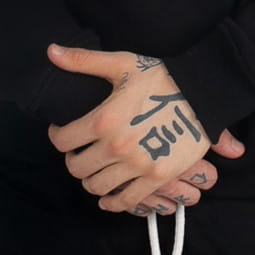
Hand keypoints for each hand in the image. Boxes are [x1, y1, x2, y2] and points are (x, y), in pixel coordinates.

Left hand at [45, 44, 243, 214]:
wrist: (203, 92)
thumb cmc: (161, 75)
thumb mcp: (122, 63)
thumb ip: (83, 60)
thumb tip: (51, 51)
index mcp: (104, 120)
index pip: (62, 141)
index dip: (58, 136)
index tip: (63, 133)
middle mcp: (117, 146)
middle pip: (77, 168)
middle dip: (74, 159)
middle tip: (81, 151)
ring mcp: (137, 165)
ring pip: (97, 187)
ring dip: (92, 180)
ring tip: (96, 169)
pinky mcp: (157, 177)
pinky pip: (126, 201)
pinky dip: (114, 203)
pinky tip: (110, 197)